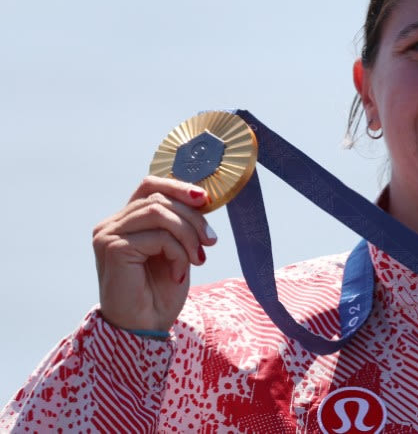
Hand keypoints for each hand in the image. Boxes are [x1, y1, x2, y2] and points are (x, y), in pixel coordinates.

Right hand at [93, 175, 216, 331]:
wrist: (144, 329)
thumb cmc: (160, 293)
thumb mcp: (176, 250)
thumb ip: (179, 223)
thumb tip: (201, 197)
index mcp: (125, 221)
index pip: (150, 185)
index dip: (178, 186)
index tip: (205, 199)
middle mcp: (111, 224)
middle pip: (160, 199)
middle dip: (193, 218)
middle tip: (210, 242)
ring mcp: (108, 235)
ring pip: (160, 213)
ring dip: (188, 235)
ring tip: (198, 258)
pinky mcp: (113, 248)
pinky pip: (159, 236)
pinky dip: (178, 253)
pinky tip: (180, 273)